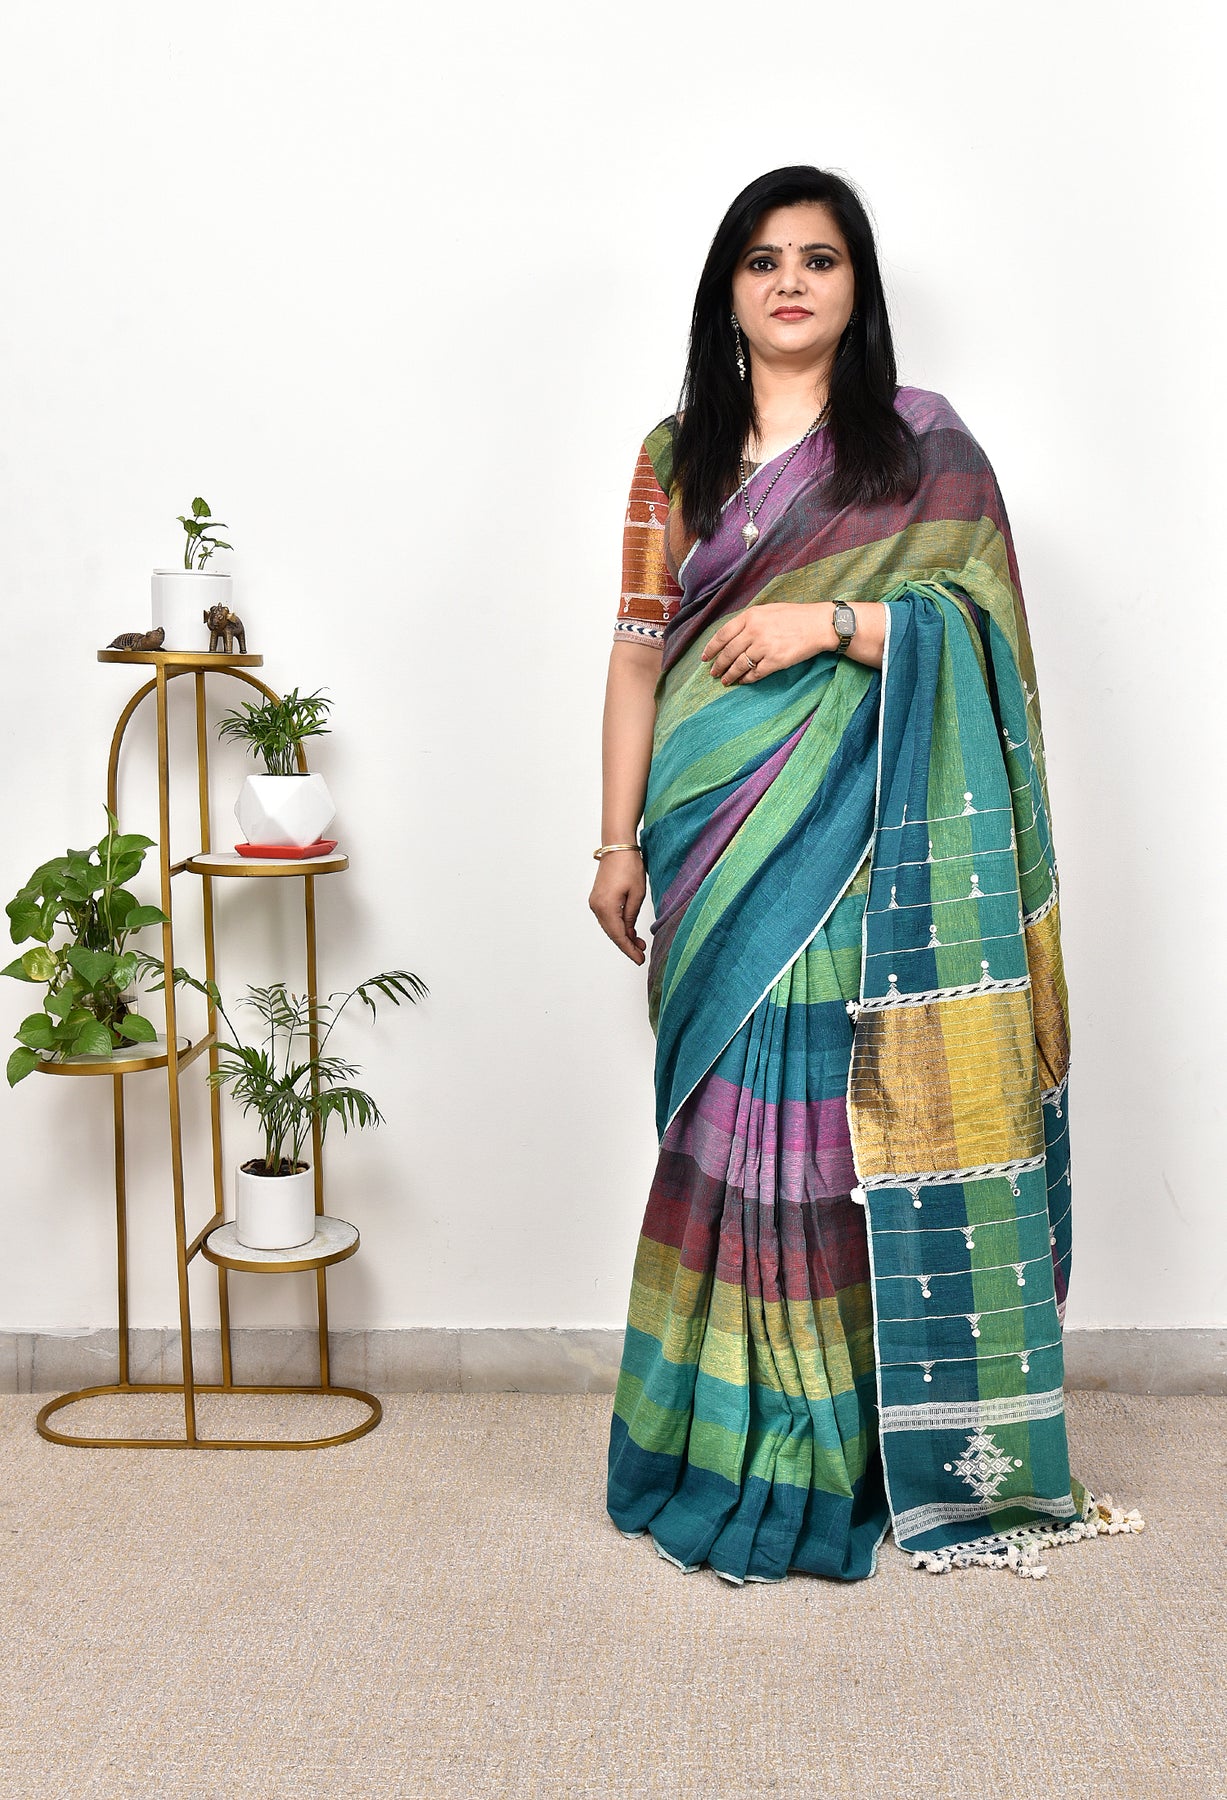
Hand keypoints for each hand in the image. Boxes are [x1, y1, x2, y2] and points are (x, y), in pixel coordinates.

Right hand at [589, 852, 648, 963]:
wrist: (617, 847)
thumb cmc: (629, 866)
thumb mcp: (637, 893)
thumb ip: (631, 916)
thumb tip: (628, 932)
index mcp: (606, 907)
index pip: (618, 935)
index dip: (629, 949)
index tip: (640, 959)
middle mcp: (596, 907)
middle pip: (612, 933)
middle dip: (627, 945)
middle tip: (641, 954)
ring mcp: (595, 903)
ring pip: (609, 927)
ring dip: (623, 936)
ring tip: (639, 944)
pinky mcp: (597, 898)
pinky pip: (608, 918)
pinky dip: (618, 926)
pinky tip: (629, 931)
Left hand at [700, 603, 827, 683]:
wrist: (819, 625)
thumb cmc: (794, 616)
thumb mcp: (767, 610)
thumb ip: (749, 621)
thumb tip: (731, 636)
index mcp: (750, 616)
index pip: (723, 634)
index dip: (711, 648)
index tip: (705, 657)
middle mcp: (754, 631)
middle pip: (728, 652)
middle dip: (718, 665)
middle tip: (713, 673)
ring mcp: (764, 647)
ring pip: (739, 665)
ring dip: (730, 675)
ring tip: (725, 681)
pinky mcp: (775, 661)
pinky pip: (755, 673)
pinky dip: (746, 679)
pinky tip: (743, 681)